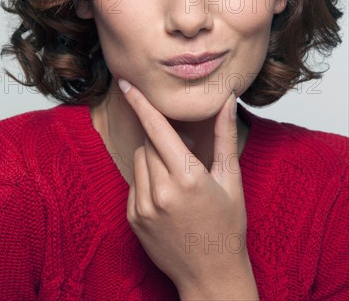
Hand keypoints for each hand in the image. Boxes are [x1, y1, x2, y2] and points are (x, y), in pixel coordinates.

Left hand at [118, 78, 255, 297]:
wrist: (211, 274)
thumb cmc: (227, 226)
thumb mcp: (230, 179)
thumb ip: (225, 136)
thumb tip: (227, 101)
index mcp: (188, 178)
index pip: (157, 129)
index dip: (141, 103)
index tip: (126, 83)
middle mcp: (161, 192)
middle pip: (149, 143)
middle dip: (163, 140)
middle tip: (185, 156)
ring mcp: (143, 207)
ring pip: (139, 160)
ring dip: (154, 159)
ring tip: (177, 179)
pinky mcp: (133, 219)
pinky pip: (134, 182)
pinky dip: (147, 179)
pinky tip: (167, 197)